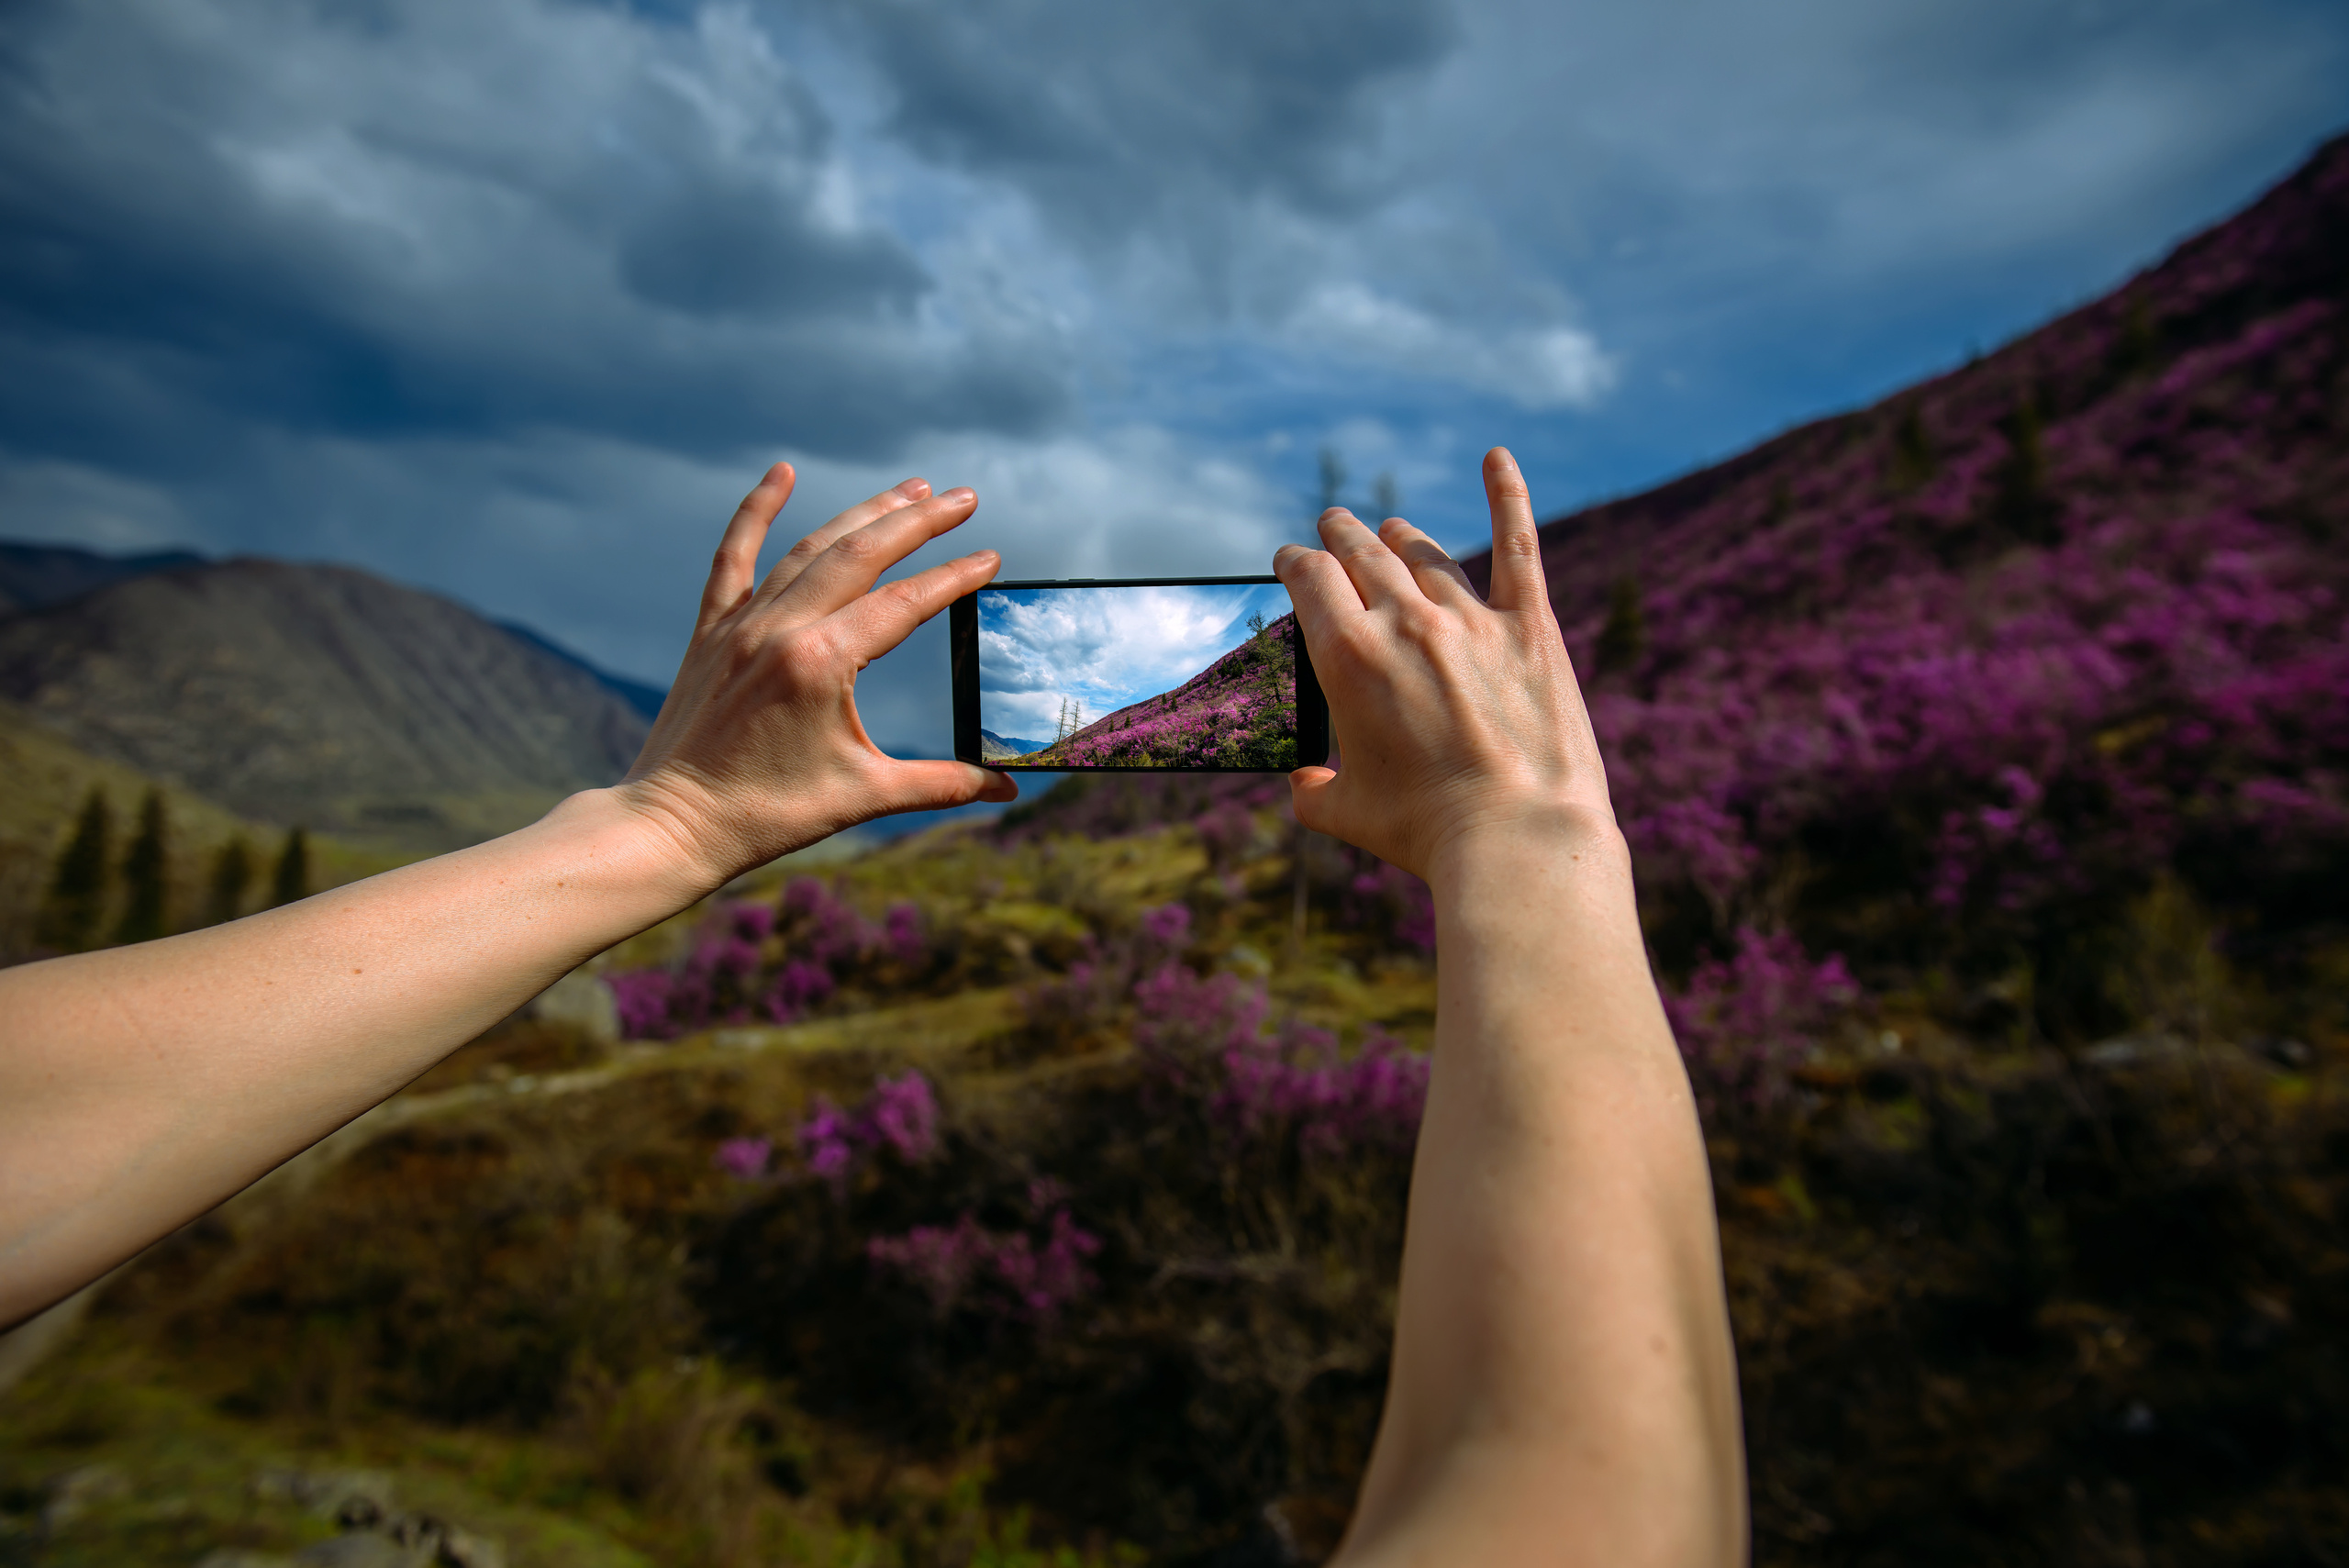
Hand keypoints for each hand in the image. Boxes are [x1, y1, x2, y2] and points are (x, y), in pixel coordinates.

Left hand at [613, 463, 1014, 888]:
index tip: (990, 559)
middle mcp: (780, 628)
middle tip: (962, 498)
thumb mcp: (864, 797)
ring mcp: (741, 624)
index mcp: (820, 663)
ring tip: (909, 489)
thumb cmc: (766, 816)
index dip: (953, 579)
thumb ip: (941, 785)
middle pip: (861, 554)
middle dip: (918, 521)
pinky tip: (781, 473)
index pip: (903, 604)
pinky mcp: (710, 632)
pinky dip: (757, 511)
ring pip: (810, 548)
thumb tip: (1008, 792)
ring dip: (863, 514)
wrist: (671, 826)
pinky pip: (734, 556)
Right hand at [1274, 447, 1615, 880]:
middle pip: (1360, 552)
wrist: (1514, 838)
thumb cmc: (1424, 833)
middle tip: (1333, 527)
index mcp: (1346, 657)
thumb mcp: (1346, 814)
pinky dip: (1508, 497)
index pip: (1309, 578)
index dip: (1296, 562)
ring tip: (1390, 529)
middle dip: (1339, 535)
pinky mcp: (1530, 628)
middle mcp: (1403, 622)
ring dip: (1398, 535)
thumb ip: (1312, 788)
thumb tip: (1303, 782)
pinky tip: (1498, 459)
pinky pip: (1517, 547)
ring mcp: (1470, 619)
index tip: (1293, 560)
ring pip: (1424, 552)